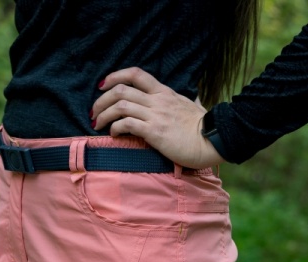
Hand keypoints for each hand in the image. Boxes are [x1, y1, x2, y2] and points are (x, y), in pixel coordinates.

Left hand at [92, 67, 224, 169]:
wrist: (213, 141)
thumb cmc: (202, 129)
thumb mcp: (191, 107)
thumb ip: (184, 102)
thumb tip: (193, 100)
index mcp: (164, 92)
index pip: (136, 74)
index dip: (115, 76)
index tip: (103, 86)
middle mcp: (158, 100)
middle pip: (121, 89)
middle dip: (101, 100)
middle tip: (94, 112)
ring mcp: (156, 115)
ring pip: (120, 105)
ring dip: (103, 114)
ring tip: (98, 124)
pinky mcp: (155, 132)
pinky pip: (127, 124)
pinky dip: (115, 127)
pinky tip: (114, 134)